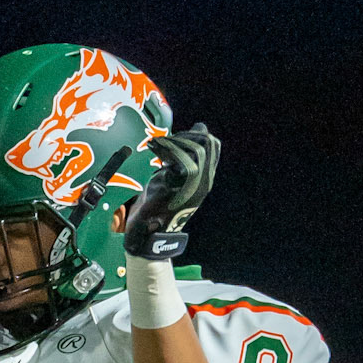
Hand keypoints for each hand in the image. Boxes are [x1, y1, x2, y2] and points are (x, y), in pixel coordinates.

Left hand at [123, 124, 220, 260]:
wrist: (149, 235)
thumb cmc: (159, 207)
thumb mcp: (176, 179)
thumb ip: (185, 157)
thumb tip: (199, 127)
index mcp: (204, 180)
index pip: (213, 145)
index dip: (197, 134)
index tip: (176, 138)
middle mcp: (202, 182)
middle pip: (207, 143)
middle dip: (187, 134)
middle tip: (168, 141)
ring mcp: (191, 185)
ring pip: (195, 149)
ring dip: (174, 141)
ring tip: (159, 145)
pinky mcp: (175, 187)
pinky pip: (177, 159)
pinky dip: (164, 148)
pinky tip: (153, 149)